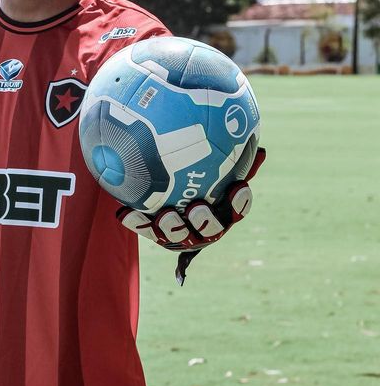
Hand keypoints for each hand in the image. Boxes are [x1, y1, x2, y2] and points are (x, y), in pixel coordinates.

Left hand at [118, 147, 265, 283]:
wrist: (160, 177)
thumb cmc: (195, 167)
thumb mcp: (212, 158)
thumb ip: (230, 153)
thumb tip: (260, 148)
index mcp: (223, 210)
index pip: (237, 210)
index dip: (239, 203)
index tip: (238, 188)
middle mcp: (203, 227)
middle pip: (210, 231)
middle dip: (204, 222)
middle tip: (198, 208)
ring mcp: (178, 233)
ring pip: (177, 236)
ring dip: (171, 227)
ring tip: (165, 215)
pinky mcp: (154, 232)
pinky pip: (144, 229)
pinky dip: (136, 221)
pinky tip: (125, 212)